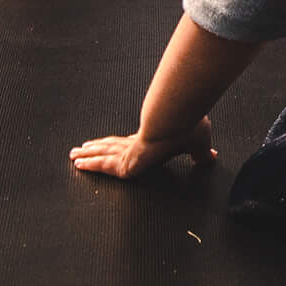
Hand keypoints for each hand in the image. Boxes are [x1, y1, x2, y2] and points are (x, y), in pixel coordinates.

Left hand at [70, 118, 215, 179]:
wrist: (177, 120)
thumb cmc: (188, 127)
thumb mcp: (199, 144)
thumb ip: (201, 154)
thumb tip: (210, 158)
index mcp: (155, 140)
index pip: (134, 144)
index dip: (124, 146)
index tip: (117, 147)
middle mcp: (139, 143)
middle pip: (113, 146)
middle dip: (99, 148)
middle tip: (83, 148)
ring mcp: (129, 150)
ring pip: (104, 153)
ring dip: (89, 154)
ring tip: (74, 154)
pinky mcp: (123, 161)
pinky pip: (102, 164)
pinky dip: (90, 164)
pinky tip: (79, 163)